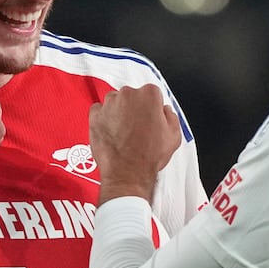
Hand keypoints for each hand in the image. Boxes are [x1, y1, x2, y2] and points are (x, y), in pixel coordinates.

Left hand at [89, 85, 179, 201]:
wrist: (127, 173)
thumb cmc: (147, 156)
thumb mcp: (174, 136)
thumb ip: (170, 116)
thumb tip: (165, 111)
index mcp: (149, 95)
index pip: (151, 94)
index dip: (152, 108)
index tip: (150, 117)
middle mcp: (128, 95)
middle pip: (132, 96)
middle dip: (134, 109)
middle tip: (137, 128)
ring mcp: (109, 104)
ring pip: (115, 102)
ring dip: (118, 113)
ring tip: (124, 133)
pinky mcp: (95, 115)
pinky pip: (99, 111)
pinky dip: (103, 119)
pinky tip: (112, 132)